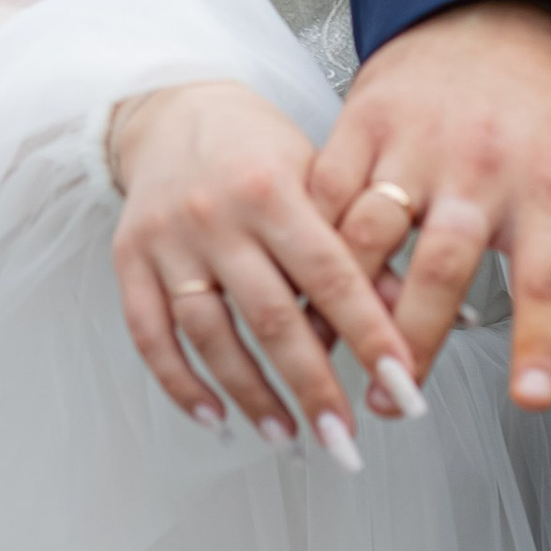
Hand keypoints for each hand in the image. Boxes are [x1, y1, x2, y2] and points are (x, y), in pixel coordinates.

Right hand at [109, 77, 425, 458]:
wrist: (174, 110)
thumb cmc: (259, 148)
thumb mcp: (319, 176)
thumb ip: (361, 245)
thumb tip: (423, 311)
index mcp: (272, 188)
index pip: (330, 276)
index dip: (370, 335)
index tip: (402, 385)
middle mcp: (216, 216)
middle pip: (271, 317)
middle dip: (314, 386)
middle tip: (346, 441)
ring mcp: (167, 241)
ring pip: (210, 336)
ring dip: (252, 395)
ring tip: (289, 437)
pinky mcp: (128, 260)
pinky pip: (149, 336)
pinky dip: (181, 384)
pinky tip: (216, 417)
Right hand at [310, 0, 550, 404]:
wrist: (493, 17)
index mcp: (550, 187)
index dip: (541, 341)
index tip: (531, 398)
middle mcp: (483, 166)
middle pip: (448, 264)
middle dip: (417, 340)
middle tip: (397, 400)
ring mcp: (417, 144)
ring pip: (374, 233)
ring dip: (350, 303)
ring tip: (336, 360)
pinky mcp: (364, 124)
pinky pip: (327, 194)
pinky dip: (310, 245)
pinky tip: (300, 290)